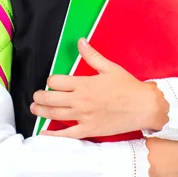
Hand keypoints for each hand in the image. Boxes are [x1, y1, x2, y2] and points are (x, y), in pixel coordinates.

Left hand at [32, 38, 169, 138]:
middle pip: (51, 99)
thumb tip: (80, 41)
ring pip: (55, 115)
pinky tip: (44, 133)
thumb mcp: (109, 67)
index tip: (52, 82)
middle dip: (40, 97)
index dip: (51, 81)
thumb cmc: (128, 86)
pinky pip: (67, 135)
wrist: (143, 106)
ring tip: (35, 108)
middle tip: (35, 96)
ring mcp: (83, 117)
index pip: (56, 82)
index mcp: (84, 84)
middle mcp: (80, 101)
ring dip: (41, 111)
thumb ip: (92, 55)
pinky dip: (53, 135)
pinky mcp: (89, 130)